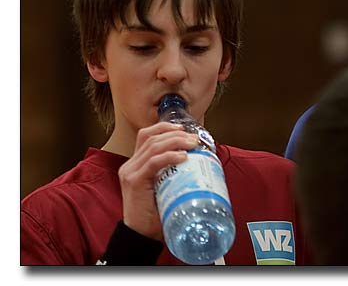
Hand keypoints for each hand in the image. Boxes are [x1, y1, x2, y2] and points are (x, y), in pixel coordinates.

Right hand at [118, 122, 198, 240]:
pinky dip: (169, 156)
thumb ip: (174, 173)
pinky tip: (183, 157)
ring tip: (192, 144)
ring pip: (153, 146)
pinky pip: (153, 162)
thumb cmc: (156, 212)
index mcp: (136, 164)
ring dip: (175, 141)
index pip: (147, 135)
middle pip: (151, 137)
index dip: (165, 128)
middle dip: (175, 134)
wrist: (140, 235)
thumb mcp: (165, 187)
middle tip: (194, 139)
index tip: (184, 129)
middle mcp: (130, 165)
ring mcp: (130, 172)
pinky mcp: (134, 181)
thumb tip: (200, 160)